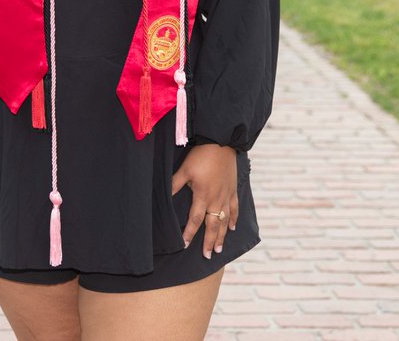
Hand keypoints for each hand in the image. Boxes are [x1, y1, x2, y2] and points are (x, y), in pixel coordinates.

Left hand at [171, 143, 237, 258]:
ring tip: (219, 248)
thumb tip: (164, 196)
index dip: (189, 233)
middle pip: (212, 225)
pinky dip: (233, 219)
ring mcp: (226, 195)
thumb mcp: (184, 169)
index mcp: (203, 196)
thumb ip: (175, 185)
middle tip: (207, 256)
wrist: (222, 142)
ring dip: (222, 235)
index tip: (184, 245)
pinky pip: (234, 208)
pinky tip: (232, 227)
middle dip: (209, 241)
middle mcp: (216, 199)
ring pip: (225, 221)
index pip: (195, 220)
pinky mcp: (233, 189)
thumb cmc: (201, 155)